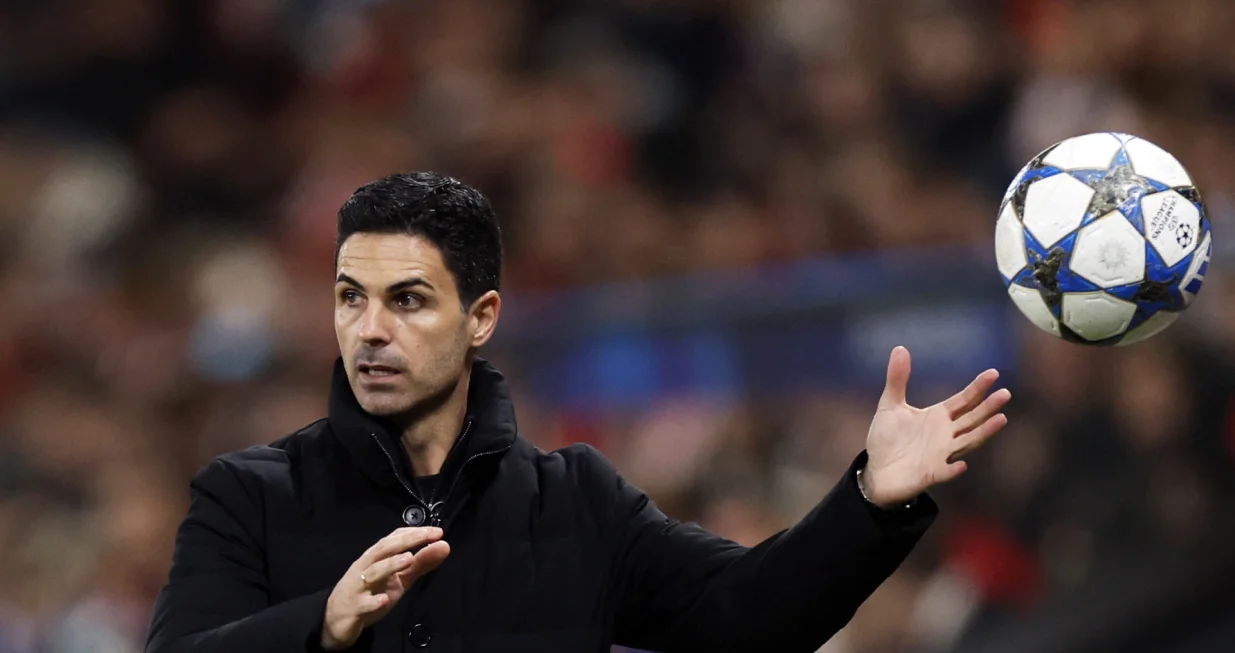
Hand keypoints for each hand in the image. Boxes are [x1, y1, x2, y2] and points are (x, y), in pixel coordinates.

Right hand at [321, 527, 450, 650]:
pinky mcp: (353, 608)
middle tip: (428, 536)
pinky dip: (373, 602)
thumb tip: (444, 546)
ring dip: (390, 565)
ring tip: (408, 559)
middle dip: (406, 541)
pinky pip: (362, 604)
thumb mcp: (400, 579)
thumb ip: (420, 563)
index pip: (394, 538)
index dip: (414, 533)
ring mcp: (357, 587)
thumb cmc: (372, 593)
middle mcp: (365, 567)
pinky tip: (385, 600)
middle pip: (383, 549)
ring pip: (372, 572)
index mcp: (376, 557)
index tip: (437, 531)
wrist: (337, 620)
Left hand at [861, 346, 1010, 507]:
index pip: (963, 400)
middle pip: (972, 419)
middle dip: (988, 407)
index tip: (993, 373)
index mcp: (938, 417)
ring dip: (984, 432)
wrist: (877, 471)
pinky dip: (954, 469)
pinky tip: (962, 465)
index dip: (978, 387)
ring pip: (967, 442)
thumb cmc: (887, 438)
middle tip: (1005, 394)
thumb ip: (897, 379)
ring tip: (1001, 419)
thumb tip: (900, 348)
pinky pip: (945, 471)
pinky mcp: (931, 474)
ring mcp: (941, 455)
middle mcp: (945, 435)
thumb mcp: (890, 405)